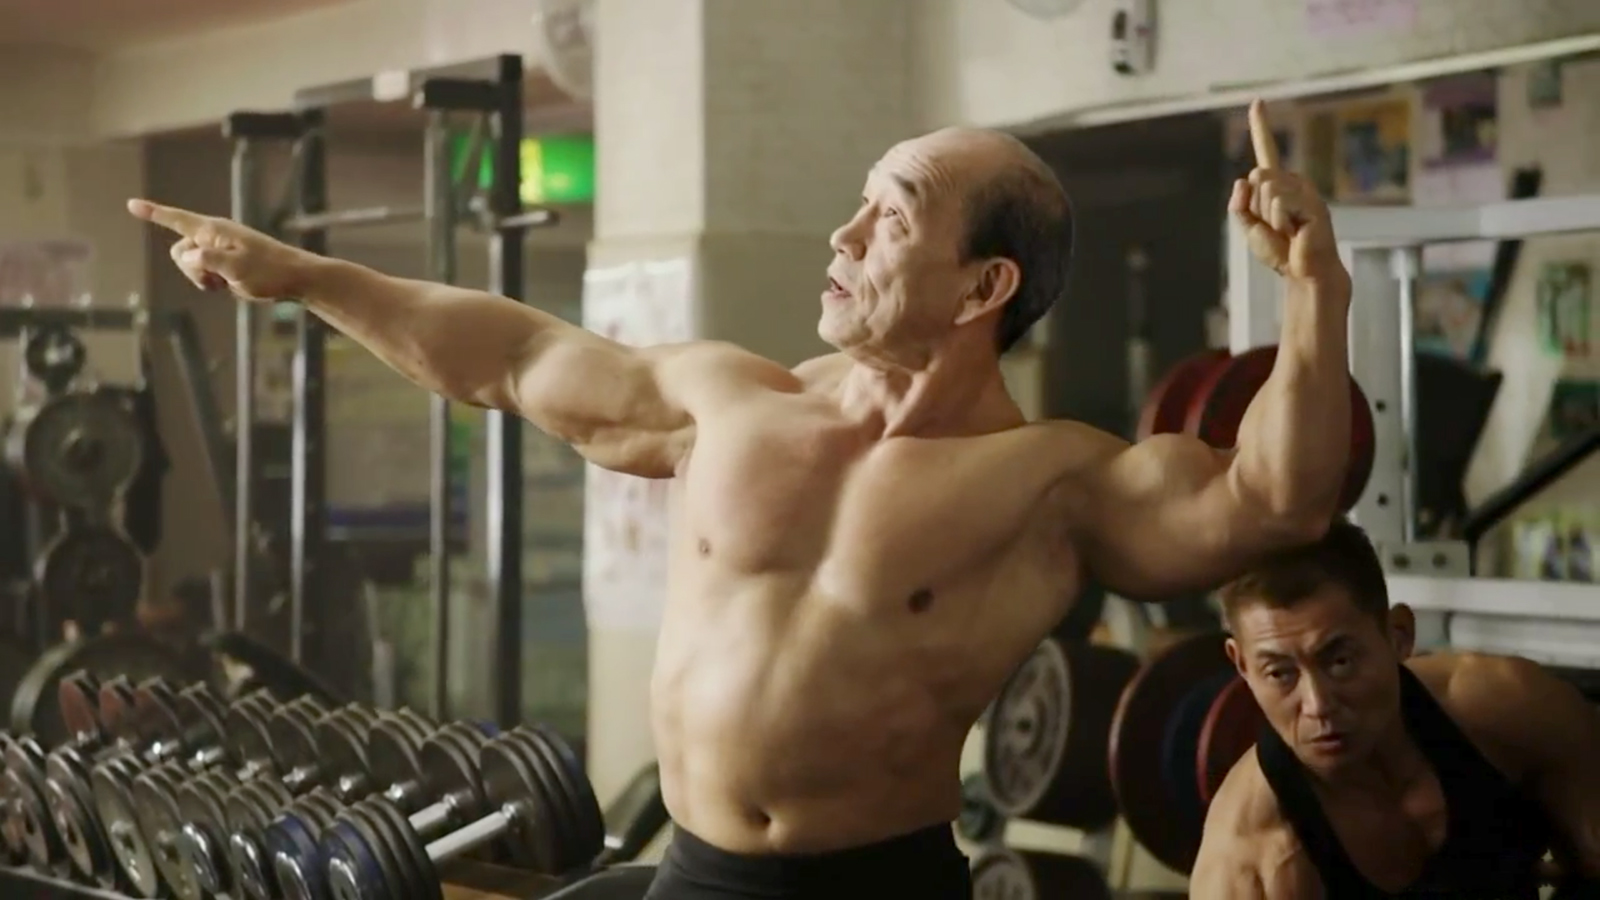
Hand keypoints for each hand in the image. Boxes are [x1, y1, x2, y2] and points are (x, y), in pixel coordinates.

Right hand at [127, 199, 311, 301]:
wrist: (295, 278)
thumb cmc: (269, 272)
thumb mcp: (237, 269)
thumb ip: (208, 260)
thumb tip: (186, 255)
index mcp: (215, 231)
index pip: (178, 219)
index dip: (154, 213)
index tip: (132, 204)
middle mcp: (214, 237)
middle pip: (179, 252)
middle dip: (190, 270)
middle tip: (219, 280)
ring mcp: (219, 250)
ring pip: (189, 266)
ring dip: (202, 279)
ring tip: (229, 283)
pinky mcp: (225, 263)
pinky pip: (203, 274)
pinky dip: (211, 283)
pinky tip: (231, 286)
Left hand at [1229, 100, 1344, 285]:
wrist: (1305, 272)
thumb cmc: (1281, 251)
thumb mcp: (1250, 228)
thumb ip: (1239, 206)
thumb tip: (1242, 179)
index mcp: (1279, 184)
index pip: (1266, 151)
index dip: (1261, 126)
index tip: (1258, 101)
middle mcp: (1293, 181)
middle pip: (1255, 178)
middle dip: (1255, 207)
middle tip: (1276, 228)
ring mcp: (1305, 191)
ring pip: (1265, 189)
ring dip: (1268, 217)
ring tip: (1287, 231)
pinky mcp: (1312, 204)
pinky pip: (1278, 204)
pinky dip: (1279, 222)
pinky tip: (1296, 232)